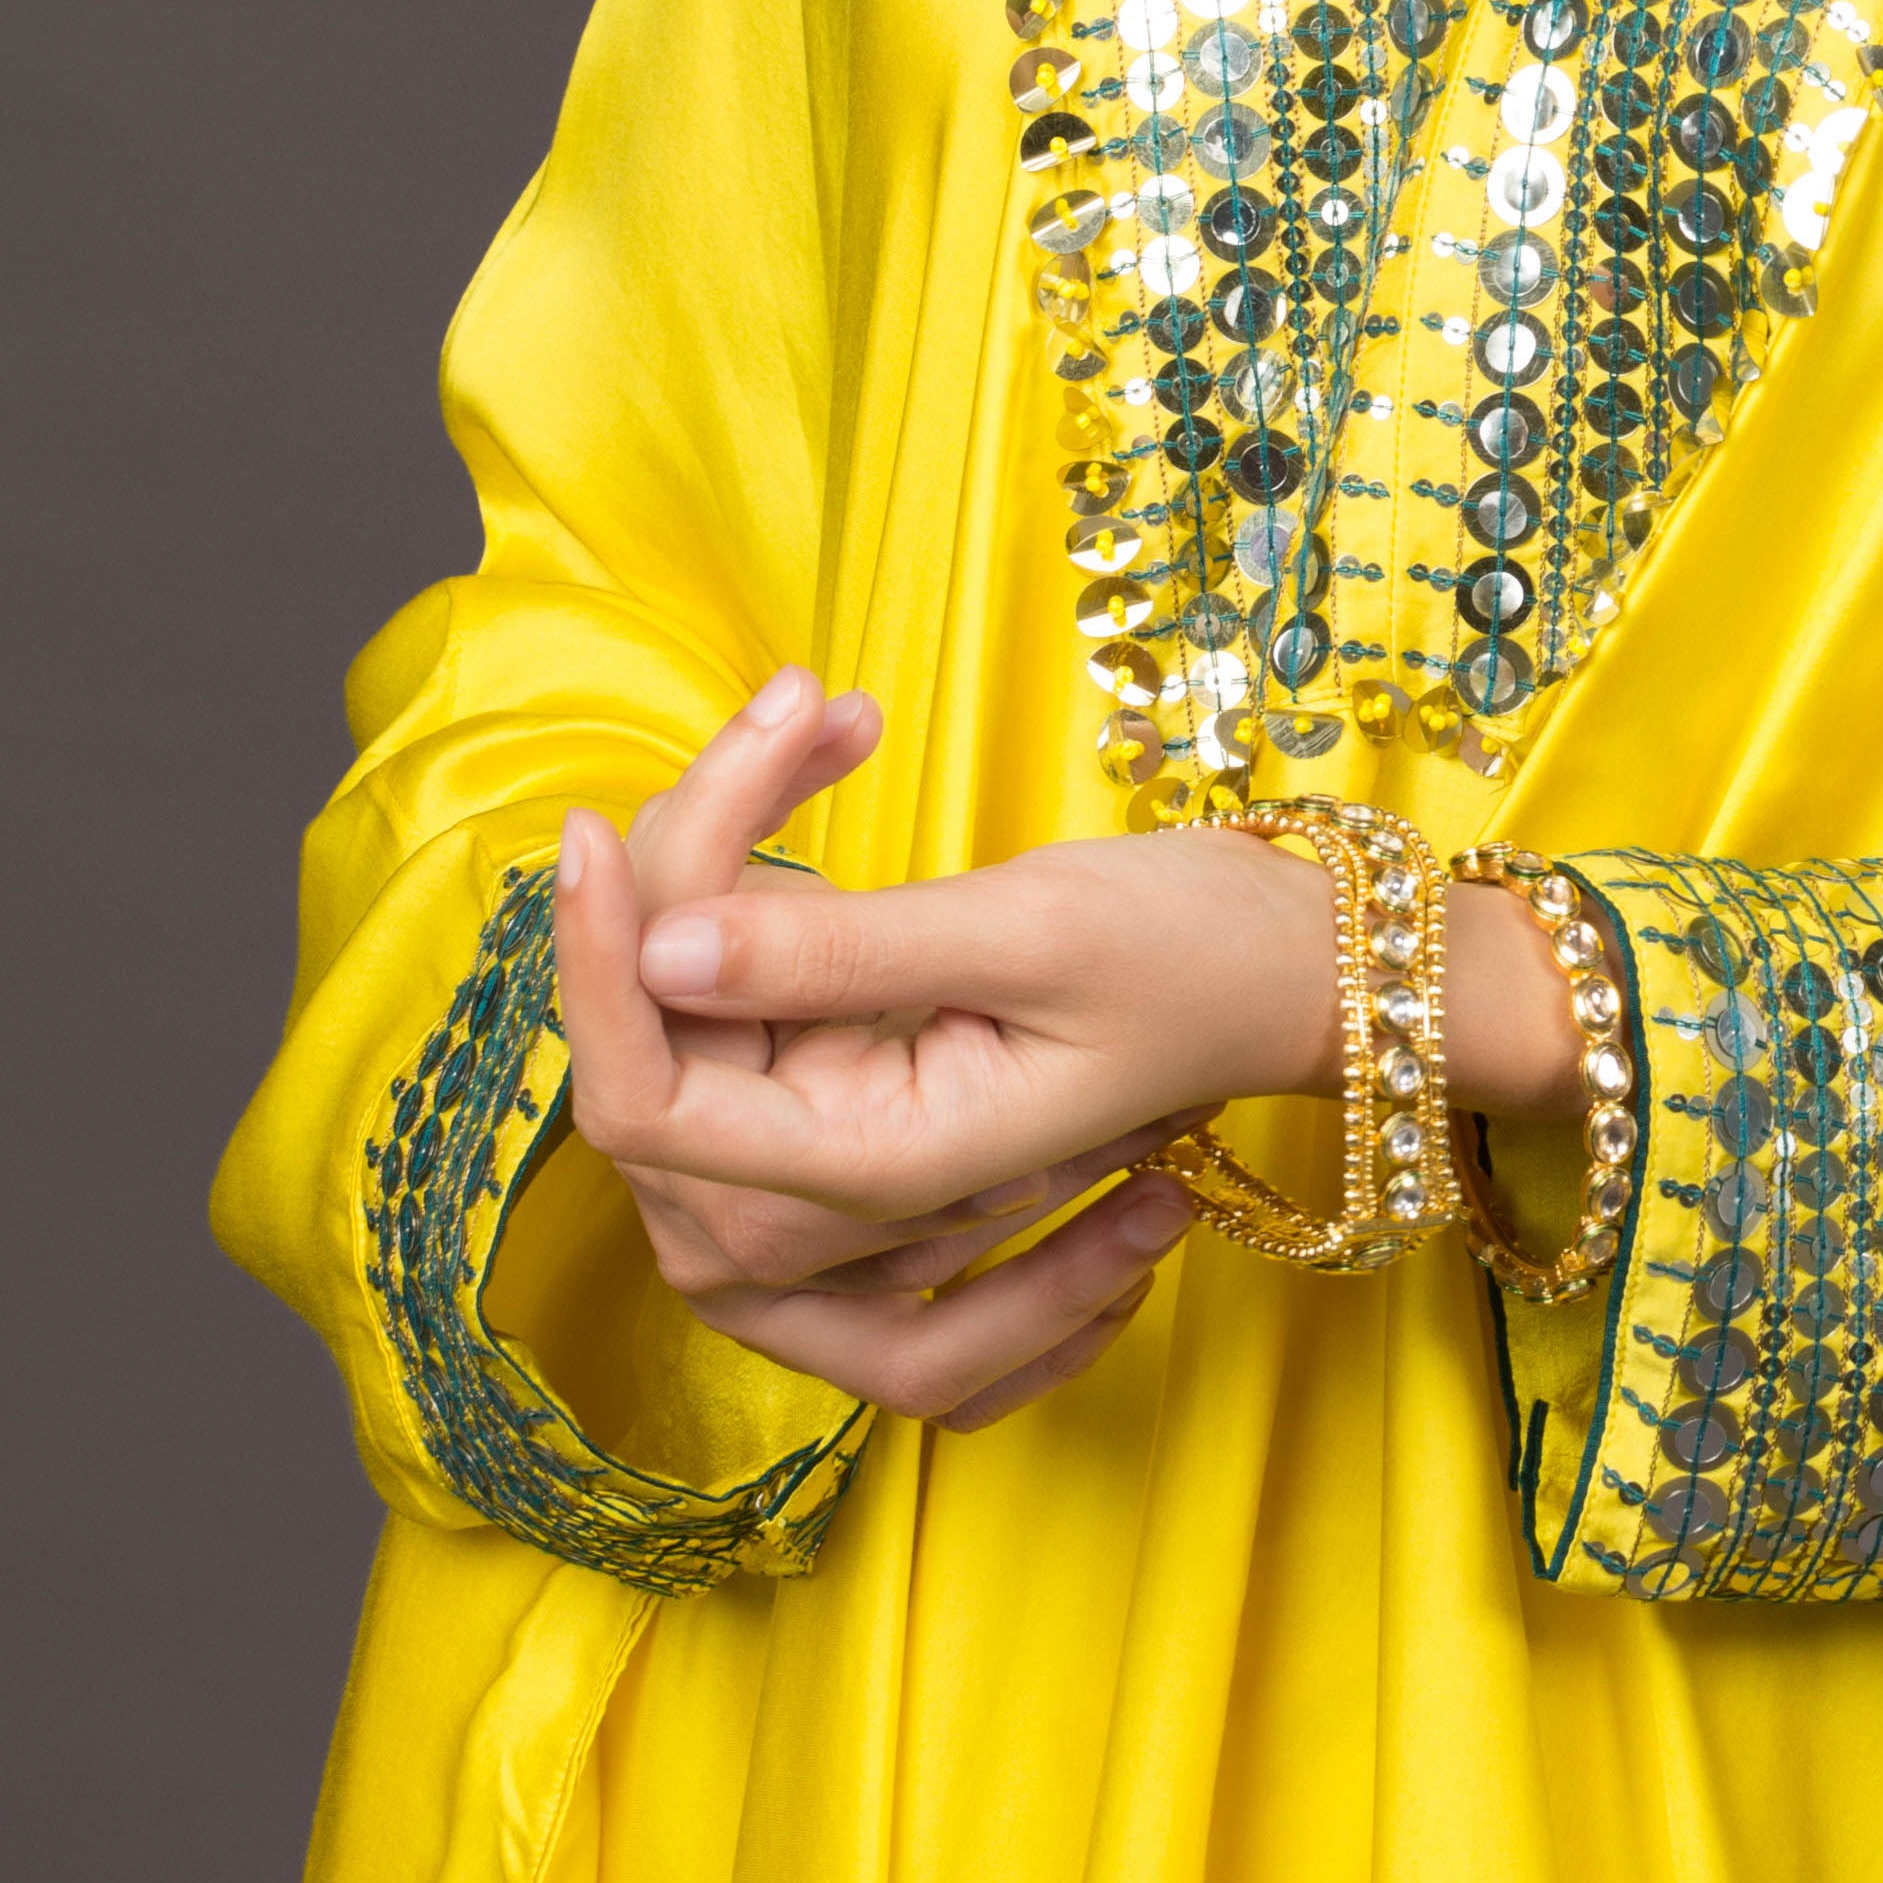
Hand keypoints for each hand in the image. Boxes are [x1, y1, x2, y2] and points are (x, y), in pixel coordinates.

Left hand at [552, 670, 1205, 1431]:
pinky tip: (830, 751)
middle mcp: (825, 1179)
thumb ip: (845, 951)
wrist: (1291, 975)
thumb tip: (664, 944)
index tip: (591, 821)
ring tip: (828, 712)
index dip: (595, 969)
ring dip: (729, 831)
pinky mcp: (836, 1064)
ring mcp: (824, 1126)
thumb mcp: (1031, 933)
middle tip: (806, 703)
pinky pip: (739, 965)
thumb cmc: (1196, 959)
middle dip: (695, 844)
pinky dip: (765, 852)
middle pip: (657, 1024)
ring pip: (685, 984)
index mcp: (873, 1170)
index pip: (647, 1107)